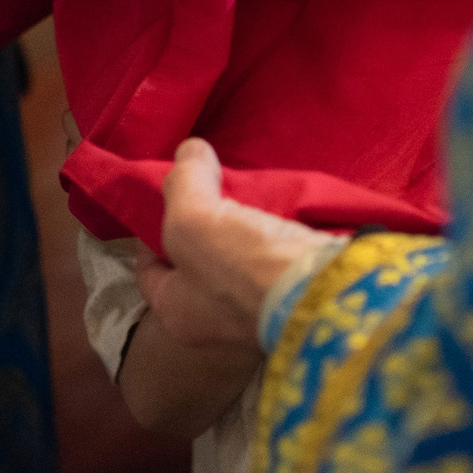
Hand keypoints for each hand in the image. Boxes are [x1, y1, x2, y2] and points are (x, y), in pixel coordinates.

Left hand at [136, 140, 343, 352]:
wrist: (323, 293)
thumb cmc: (241, 267)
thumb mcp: (192, 218)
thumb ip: (184, 181)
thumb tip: (189, 152)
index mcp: (177, 312)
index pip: (149, 268)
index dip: (150, 229)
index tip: (167, 195)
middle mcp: (213, 320)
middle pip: (197, 260)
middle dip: (203, 222)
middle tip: (210, 187)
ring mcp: (257, 311)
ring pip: (238, 257)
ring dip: (242, 224)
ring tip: (245, 189)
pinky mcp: (293, 294)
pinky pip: (272, 258)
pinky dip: (272, 232)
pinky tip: (276, 205)